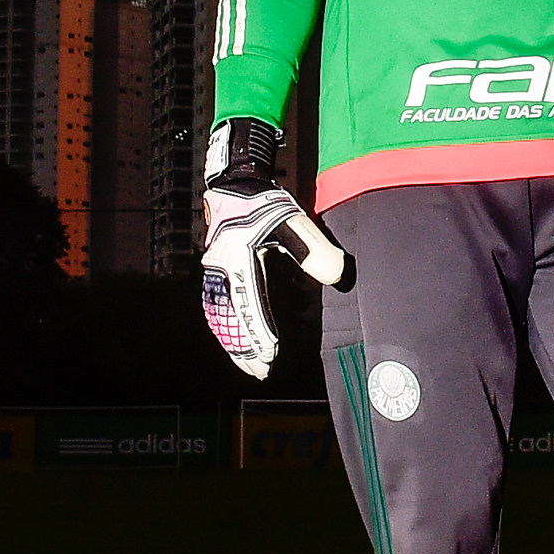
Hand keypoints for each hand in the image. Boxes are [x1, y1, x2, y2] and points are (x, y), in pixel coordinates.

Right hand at [199, 117, 349, 379]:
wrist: (235, 184)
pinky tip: (232, 339)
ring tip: (247, 363)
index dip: (259, 331)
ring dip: (232, 341)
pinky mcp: (214, 270)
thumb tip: (339, 275)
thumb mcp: (295, 222)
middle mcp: (221, 269)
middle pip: (230, 316)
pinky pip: (215, 306)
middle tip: (260, 370)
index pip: (250, 303)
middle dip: (244, 345)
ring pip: (219, 315)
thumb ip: (317, 250)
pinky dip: (223, 327)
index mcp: (240, 259)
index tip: (271, 353)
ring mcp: (214, 270)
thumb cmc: (266, 203)